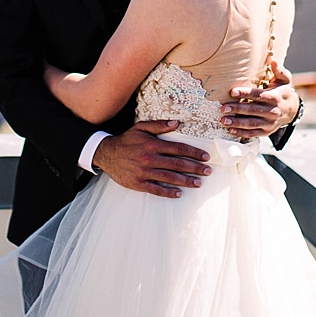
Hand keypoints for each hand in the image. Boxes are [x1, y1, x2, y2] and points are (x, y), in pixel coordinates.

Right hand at [92, 122, 211, 198]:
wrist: (107, 154)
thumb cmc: (127, 140)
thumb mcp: (141, 128)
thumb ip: (159, 125)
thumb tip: (177, 123)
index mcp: (153, 144)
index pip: (178, 148)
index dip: (193, 153)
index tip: (205, 157)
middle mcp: (150, 158)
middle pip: (177, 164)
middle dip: (195, 168)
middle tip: (208, 171)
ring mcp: (144, 172)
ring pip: (169, 177)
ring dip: (186, 181)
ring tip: (199, 183)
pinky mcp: (138, 183)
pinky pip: (156, 189)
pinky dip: (168, 192)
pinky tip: (179, 194)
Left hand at [222, 68, 298, 138]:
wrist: (292, 110)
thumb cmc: (283, 92)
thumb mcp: (284, 80)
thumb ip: (279, 71)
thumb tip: (273, 61)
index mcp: (274, 97)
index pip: (258, 95)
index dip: (245, 93)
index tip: (232, 92)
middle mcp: (272, 111)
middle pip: (252, 110)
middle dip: (237, 109)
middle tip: (223, 108)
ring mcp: (269, 123)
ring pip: (251, 123)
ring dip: (237, 123)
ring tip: (224, 121)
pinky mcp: (266, 131)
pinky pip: (253, 133)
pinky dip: (241, 133)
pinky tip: (231, 130)